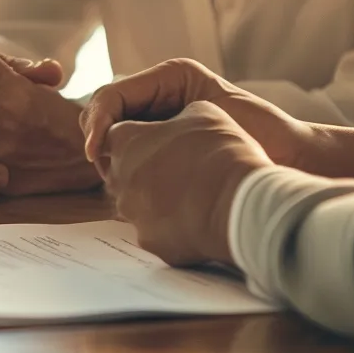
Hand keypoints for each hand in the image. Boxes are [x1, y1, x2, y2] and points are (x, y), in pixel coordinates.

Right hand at [82, 58, 316, 170]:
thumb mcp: (206, 118)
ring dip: (109, 156)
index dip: (97, 121)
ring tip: (117, 180)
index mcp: (171, 76)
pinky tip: (133, 185)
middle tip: (104, 169)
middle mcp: (161, 93)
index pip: (112, 94)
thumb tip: (108, 141)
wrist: (293, 159)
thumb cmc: (261, 135)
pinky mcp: (165, 145)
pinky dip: (125, 168)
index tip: (95, 152)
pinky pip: (131, 153)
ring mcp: (161, 119)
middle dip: (99, 138)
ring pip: (114, 135)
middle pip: (106, 112)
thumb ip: (157, 124)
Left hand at [99, 101, 270, 266]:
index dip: (137, 136)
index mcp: (126, 142)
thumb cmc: (220, 151)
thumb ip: (176, 116)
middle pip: (122, 172)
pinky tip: (197, 217)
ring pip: (137, 203)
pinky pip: (156, 230)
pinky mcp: (151, 242)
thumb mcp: (202, 111)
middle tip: (177, 165)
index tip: (157, 139)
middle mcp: (121, 180)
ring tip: (192, 192)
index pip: (114, 135)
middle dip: (143, 168)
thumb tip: (177, 123)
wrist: (240, 202)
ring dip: (157, 197)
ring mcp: (133, 214)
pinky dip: (172, 224)